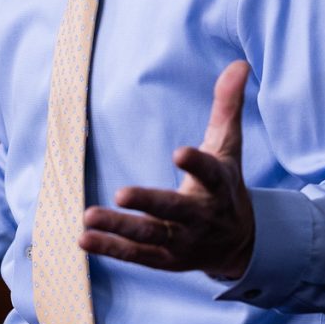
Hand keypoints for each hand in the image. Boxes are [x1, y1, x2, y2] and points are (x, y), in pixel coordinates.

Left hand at [82, 60, 255, 281]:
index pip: (209, 173)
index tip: (180, 152)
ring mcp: (182, 241)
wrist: (238, 244)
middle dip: (148, 203)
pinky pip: (136, 255)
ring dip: (119, 228)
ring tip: (88, 216)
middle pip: (174, 210)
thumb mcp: (229, 147)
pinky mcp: (165, 259)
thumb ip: (227, 107)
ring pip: (149, 236)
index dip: (196, 163)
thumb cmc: (225, 186)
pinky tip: (84, 238)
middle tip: (121, 192)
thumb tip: (239, 63)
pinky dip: (110, 248)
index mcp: (218, 186)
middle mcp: (200, 217)